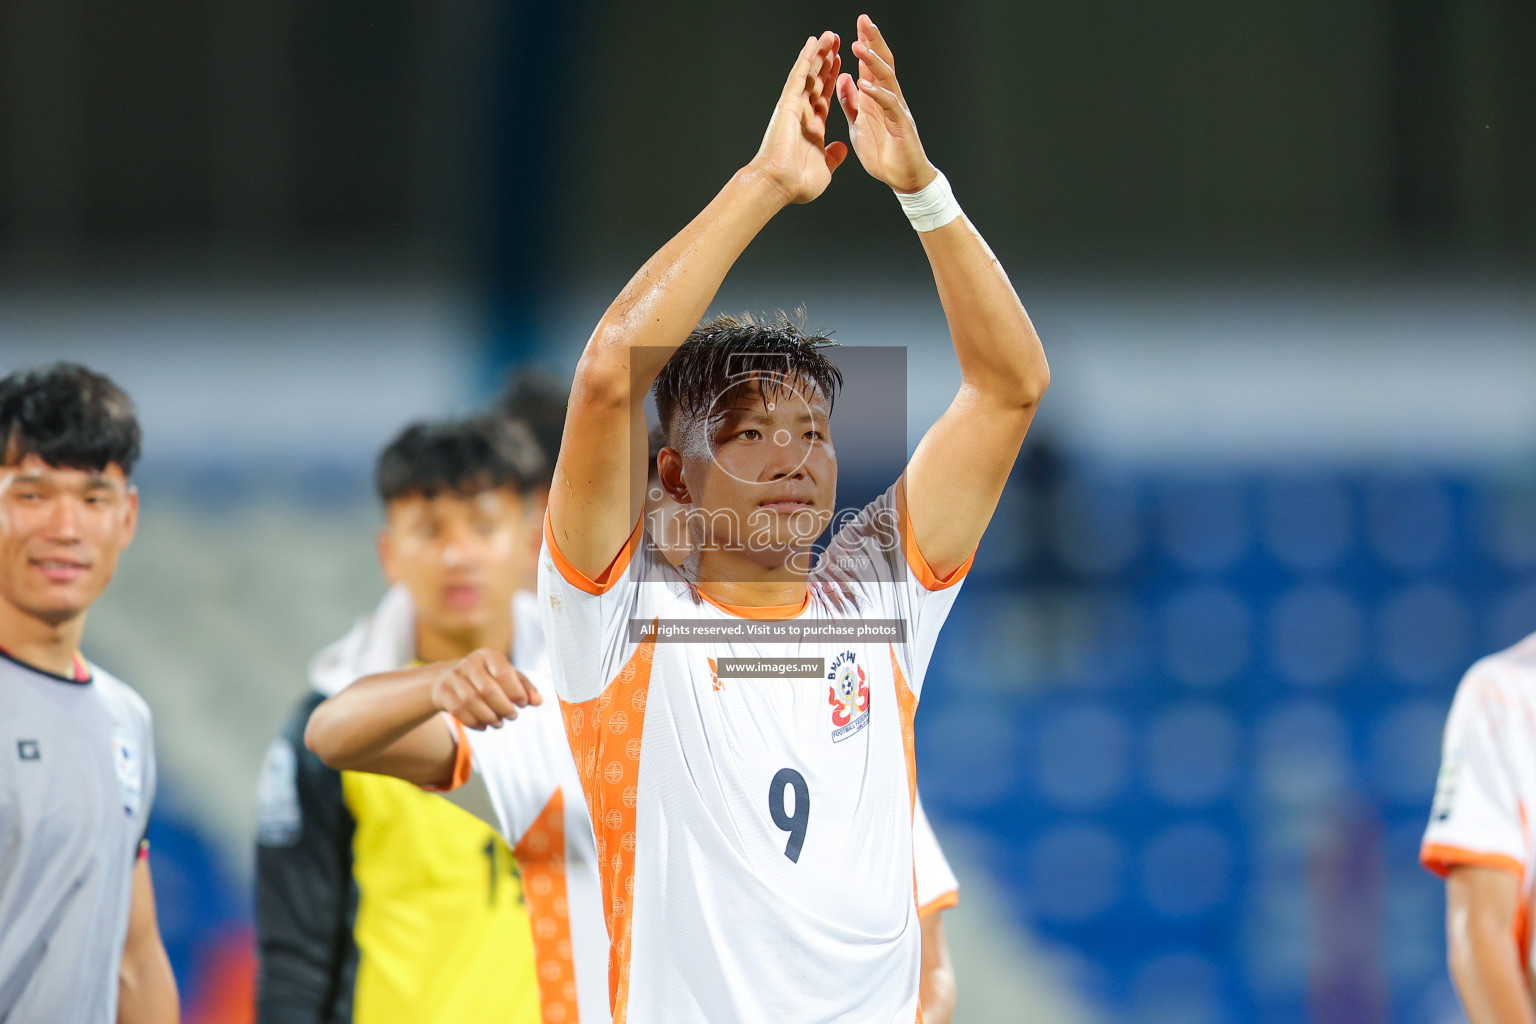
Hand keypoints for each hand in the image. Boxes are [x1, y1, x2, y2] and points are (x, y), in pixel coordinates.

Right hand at [430, 649, 542, 728]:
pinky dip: (474, 722)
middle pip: (488, 689)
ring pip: (472, 702)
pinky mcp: (442, 692)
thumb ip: (524, 687)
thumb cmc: (486, 678)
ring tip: (499, 723)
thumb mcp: (506, 677)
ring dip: (489, 717)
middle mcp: (469, 663)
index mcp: (488, 655)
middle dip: (503, 707)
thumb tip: (538, 701)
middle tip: (513, 716)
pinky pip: (459, 711)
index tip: (523, 704)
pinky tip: (484, 726)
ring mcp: (453, 677)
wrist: (449, 678)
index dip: (517, 691)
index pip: (504, 673)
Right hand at [749, 31, 849, 203]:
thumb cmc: (797, 183)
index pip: (824, 97)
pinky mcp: (788, 103)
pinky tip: (813, 42)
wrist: (780, 184)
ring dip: (819, 53)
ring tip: (830, 35)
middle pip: (818, 80)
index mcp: (812, 128)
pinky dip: (806, 58)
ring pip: (809, 73)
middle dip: (827, 61)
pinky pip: (799, 76)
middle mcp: (803, 114)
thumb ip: (833, 156)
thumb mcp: (824, 169)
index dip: (833, 80)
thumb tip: (841, 148)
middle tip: (836, 41)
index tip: (840, 64)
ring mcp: (795, 107)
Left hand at [835, 15, 935, 192]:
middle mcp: (887, 99)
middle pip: (882, 63)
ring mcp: (896, 109)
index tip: (856, 26)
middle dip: (873, 41)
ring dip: (873, 62)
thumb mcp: (859, 125)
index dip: (865, 45)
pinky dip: (877, 93)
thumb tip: (845, 78)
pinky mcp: (901, 124)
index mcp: (875, 98)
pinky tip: (866, 84)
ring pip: (886, 79)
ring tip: (860, 46)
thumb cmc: (883, 153)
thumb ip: (852, 102)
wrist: (902, 178)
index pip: (870, 65)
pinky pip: (889, 105)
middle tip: (864, 21)